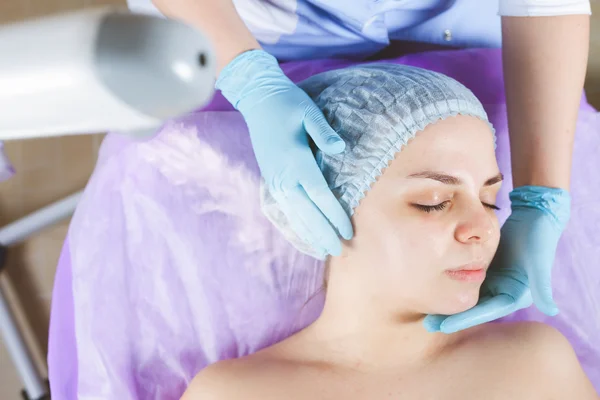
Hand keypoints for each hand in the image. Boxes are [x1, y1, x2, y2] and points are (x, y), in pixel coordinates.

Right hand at [216, 50, 352, 257]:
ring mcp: (274, 178)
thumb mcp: (309, 111)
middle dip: (322, 233)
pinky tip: (304, 234)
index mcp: (295, 160)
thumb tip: (340, 150)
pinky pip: (284, 207)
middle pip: (306, 212)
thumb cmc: (288, 103)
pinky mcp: (270, 178)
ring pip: (293, 213)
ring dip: (308, 233)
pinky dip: (295, 223)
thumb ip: (323, 132)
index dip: (334, 215)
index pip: (319, 194)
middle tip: (338, 252)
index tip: (347, 231)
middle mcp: (283, 175)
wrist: (257, 99)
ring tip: (322, 251)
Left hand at [424, 186, 570, 333]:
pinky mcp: (488, 267)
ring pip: (468, 295)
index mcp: (515, 295)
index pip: (485, 312)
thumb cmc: (539, 237)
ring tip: (427, 311)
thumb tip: (551, 309)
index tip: (442, 327)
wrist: (537, 215)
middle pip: (473, 308)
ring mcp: (495, 279)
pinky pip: (467, 279)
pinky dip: (453, 285)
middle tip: (428, 324)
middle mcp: (504, 291)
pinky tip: (435, 288)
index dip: (464, 320)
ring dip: (450, 303)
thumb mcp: (538, 261)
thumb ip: (542, 285)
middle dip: (452, 317)